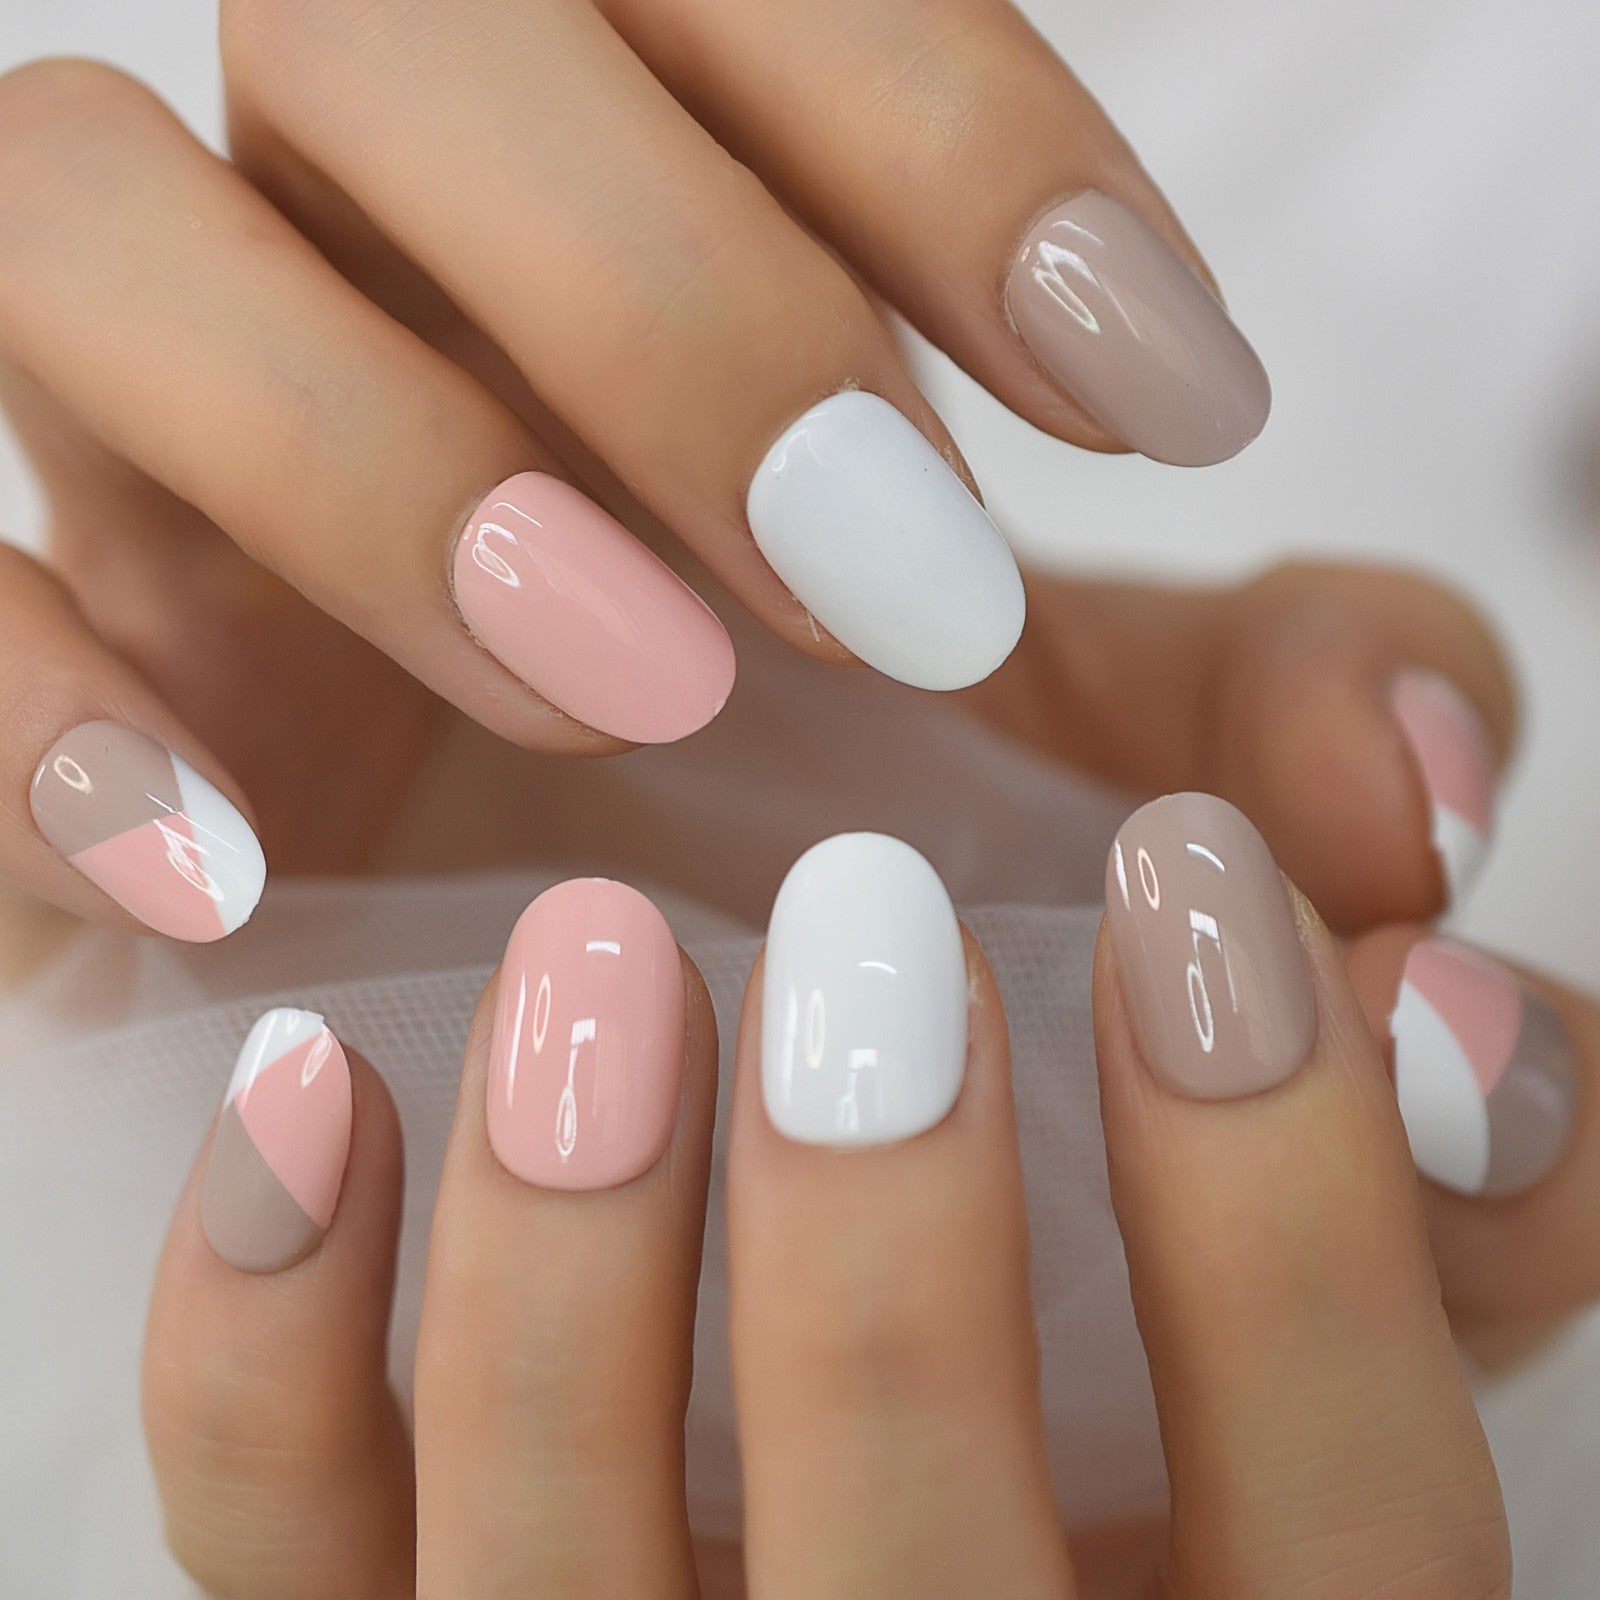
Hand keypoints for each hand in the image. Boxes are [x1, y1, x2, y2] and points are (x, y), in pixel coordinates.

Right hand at [0, 0, 1267, 944]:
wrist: (579, 1002)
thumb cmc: (817, 832)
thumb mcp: (1075, 766)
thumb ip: (1260, 724)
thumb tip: (1413, 786)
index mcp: (621, 184)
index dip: (957, 135)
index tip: (1169, 390)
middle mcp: (353, 238)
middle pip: (398, 23)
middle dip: (673, 287)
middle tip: (903, 586)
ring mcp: (143, 430)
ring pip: (96, 218)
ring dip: (378, 451)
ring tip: (632, 687)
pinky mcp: (41, 643)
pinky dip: (48, 711)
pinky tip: (236, 872)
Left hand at [142, 812, 1580, 1597]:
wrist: (696, 985)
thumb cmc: (972, 880)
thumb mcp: (1160, 779)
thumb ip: (1318, 748)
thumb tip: (1399, 795)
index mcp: (1207, 1533)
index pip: (1350, 1514)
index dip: (1302, 1222)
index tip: (1198, 878)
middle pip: (925, 1585)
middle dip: (894, 1257)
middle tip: (870, 918)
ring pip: (562, 1591)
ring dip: (570, 1280)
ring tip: (593, 959)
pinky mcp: (366, 1578)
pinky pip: (279, 1547)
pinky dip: (270, 1337)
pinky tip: (315, 1078)